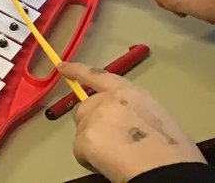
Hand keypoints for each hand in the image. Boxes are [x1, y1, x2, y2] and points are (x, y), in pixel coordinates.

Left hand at [58, 62, 205, 182]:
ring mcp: (94, 116)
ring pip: (82, 129)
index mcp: (131, 93)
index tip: (62, 67)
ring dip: (93, 142)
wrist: (167, 169)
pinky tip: (110, 166)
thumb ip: (134, 113)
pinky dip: (91, 160)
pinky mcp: (84, 137)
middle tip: (110, 143)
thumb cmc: (174, 152)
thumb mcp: (158, 119)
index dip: (78, 71)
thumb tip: (127, 123)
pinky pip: (81, 151)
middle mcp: (108, 99)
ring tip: (117, 157)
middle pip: (86, 107)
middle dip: (91, 123)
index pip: (97, 76)